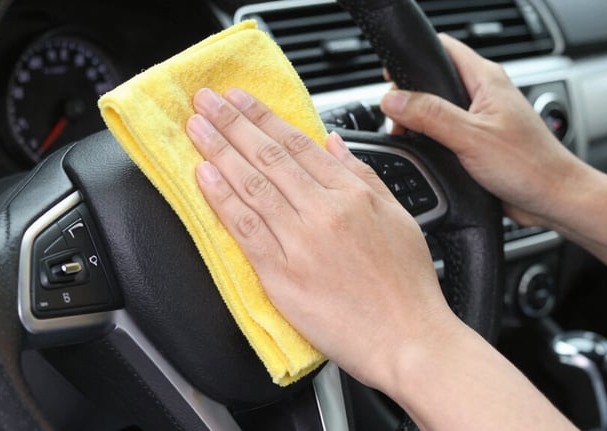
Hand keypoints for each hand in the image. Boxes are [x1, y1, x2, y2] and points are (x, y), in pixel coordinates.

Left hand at [186, 87, 458, 389]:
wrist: (409, 340)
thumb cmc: (408, 286)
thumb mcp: (399, 217)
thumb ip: (363, 175)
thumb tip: (333, 143)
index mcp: (353, 194)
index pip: (298, 143)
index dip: (263, 117)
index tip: (240, 100)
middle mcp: (324, 212)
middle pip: (268, 156)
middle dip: (232, 122)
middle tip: (206, 100)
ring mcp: (300, 242)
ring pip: (251, 184)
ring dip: (219, 151)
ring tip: (196, 127)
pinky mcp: (282, 275)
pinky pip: (244, 229)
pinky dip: (221, 199)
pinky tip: (203, 176)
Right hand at [380, 34, 588, 227]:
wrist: (554, 199)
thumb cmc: (530, 166)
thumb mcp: (471, 137)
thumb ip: (430, 115)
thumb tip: (393, 100)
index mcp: (486, 80)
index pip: (443, 49)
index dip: (414, 59)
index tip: (392, 80)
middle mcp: (484, 95)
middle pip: (433, 80)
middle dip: (410, 97)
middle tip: (400, 120)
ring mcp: (482, 118)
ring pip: (438, 109)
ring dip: (420, 122)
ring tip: (412, 138)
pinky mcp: (479, 141)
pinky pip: (445, 132)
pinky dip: (431, 140)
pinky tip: (428, 153)